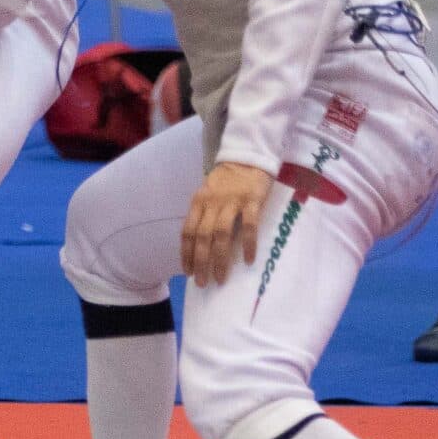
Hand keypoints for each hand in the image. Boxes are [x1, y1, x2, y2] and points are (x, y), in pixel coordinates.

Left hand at [181, 161, 274, 285]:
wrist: (248, 156)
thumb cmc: (227, 180)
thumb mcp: (208, 194)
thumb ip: (203, 214)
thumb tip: (199, 245)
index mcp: (198, 202)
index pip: (188, 232)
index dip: (186, 254)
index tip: (187, 272)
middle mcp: (211, 203)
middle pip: (202, 237)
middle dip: (200, 262)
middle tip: (203, 282)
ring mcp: (231, 201)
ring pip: (221, 234)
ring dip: (220, 259)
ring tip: (221, 278)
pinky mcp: (251, 200)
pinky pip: (248, 226)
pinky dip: (247, 244)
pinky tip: (248, 260)